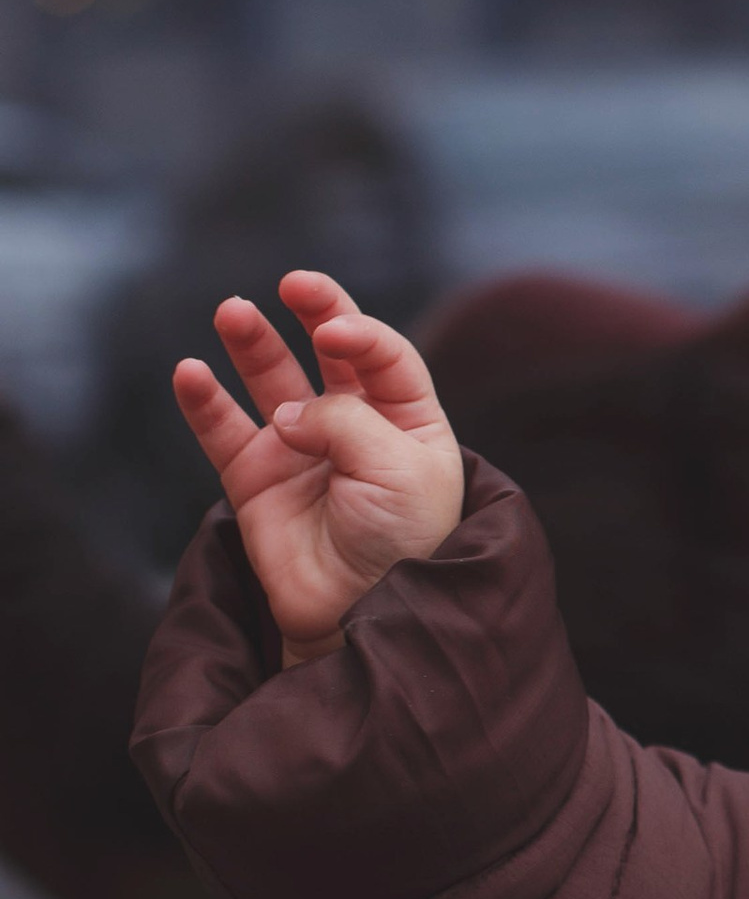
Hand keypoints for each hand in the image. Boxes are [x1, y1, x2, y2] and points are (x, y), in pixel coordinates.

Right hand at [171, 271, 464, 662]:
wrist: (362, 613)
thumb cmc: (402, 541)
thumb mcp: (398, 468)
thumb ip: (344, 422)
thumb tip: (286, 414)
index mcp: (409, 420)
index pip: (383, 355)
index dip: (358, 332)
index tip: (334, 331)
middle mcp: (356, 427)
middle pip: (329, 352)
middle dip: (314, 311)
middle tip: (292, 284)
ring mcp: (302, 449)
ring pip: (272, 380)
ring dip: (253, 342)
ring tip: (233, 312)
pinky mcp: (257, 478)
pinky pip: (223, 429)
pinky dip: (204, 400)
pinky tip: (190, 372)